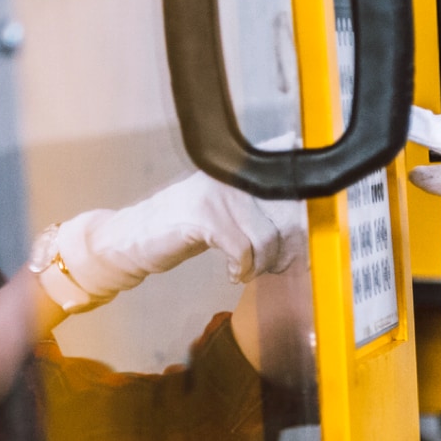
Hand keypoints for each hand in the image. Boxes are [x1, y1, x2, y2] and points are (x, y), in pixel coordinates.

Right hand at [56, 171, 296, 299]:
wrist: (132, 238)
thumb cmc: (183, 226)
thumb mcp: (225, 209)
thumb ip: (259, 208)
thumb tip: (304, 226)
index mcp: (242, 167)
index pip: (290, 176)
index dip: (307, 209)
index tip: (308, 239)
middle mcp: (234, 174)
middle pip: (288, 211)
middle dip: (291, 246)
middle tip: (282, 265)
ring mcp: (218, 194)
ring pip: (267, 236)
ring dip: (263, 263)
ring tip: (249, 270)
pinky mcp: (204, 217)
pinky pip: (243, 250)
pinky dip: (242, 269)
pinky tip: (232, 273)